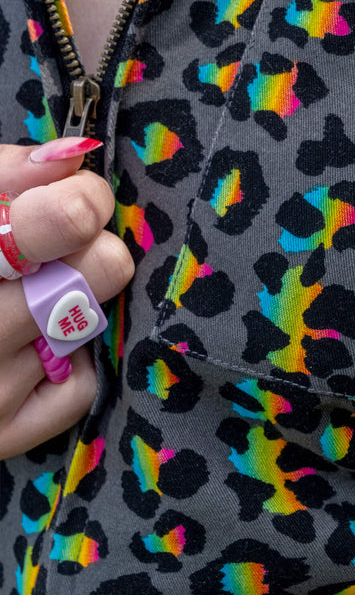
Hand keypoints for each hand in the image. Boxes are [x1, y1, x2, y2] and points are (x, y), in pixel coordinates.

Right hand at [0, 141, 133, 459]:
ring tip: (32, 294)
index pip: (67, 217)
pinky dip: (67, 363)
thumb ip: (4, 174)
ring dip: (75, 299)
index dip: (84, 198)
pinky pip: (80, 386)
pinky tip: (29, 348)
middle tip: (57, 250)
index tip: (74, 197)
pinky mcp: (2, 436)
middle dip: (89, 247)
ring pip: (93, 322)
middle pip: (104, 267)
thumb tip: (73, 157)